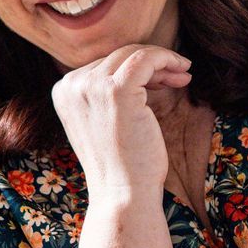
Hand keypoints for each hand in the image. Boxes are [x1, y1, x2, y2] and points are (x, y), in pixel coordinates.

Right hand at [50, 42, 191, 200]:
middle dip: (151, 64)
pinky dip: (167, 58)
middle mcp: (71, 85)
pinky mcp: (116, 90)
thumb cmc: (122, 162)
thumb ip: (108, 92)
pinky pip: (146, 58)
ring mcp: (91, 86)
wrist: (123, 193)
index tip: (161, 82)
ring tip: (183, 75)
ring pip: (133, 54)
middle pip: (118, 56)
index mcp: (64, 90)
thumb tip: (140, 61)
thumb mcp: (104, 120)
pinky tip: (184, 70)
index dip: (135, 69)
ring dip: (163, 61)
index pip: (104, 64)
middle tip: (179, 75)